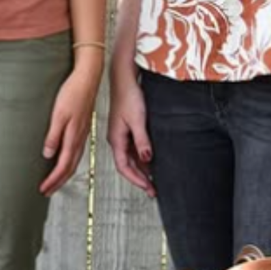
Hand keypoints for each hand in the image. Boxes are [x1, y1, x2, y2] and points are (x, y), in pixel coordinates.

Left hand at [40, 66, 100, 195]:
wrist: (87, 79)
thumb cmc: (73, 93)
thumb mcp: (59, 114)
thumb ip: (54, 135)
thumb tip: (48, 154)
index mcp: (74, 137)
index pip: (63, 166)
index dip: (53, 180)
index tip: (43, 189)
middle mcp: (79, 138)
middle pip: (70, 167)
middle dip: (58, 182)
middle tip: (47, 191)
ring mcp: (82, 134)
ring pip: (74, 161)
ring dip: (64, 174)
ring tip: (54, 181)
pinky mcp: (82, 129)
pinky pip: (76, 151)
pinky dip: (69, 162)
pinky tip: (65, 160)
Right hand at [106, 70, 154, 196]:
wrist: (125, 79)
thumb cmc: (129, 96)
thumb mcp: (137, 119)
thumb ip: (142, 140)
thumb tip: (147, 158)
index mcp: (116, 139)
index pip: (124, 166)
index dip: (136, 179)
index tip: (148, 188)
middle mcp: (117, 139)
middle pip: (127, 165)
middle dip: (140, 178)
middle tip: (153, 190)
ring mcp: (122, 134)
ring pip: (131, 158)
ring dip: (142, 169)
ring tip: (154, 180)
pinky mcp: (127, 129)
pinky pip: (134, 149)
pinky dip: (142, 158)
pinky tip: (151, 161)